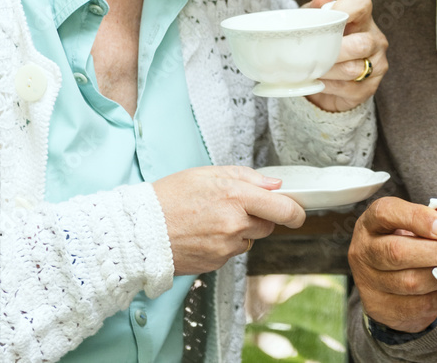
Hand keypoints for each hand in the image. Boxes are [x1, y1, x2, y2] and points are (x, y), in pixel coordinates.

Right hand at [153, 165, 305, 275]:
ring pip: (249, 239)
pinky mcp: (217, 263)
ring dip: (240, 231)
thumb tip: (275, 185)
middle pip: (268, 225)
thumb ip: (247, 177)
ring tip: (210, 221)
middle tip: (234, 208)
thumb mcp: (207, 174)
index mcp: (235, 196)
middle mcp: (235, 224)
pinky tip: (203, 234)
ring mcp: (226, 246)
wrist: (138, 231)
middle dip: (259, 217)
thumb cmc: (169, 197)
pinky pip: (232, 252)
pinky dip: (224, 244)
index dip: (296, 211)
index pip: (283, 208)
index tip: (298, 211)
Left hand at [303, 0, 387, 112]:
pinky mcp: (369, 88)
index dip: (346, 6)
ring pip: (352, 69)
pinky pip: (347, 88)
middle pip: (362, 43)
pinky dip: (327, 85)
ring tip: (310, 68)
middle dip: (334, 50)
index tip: (326, 14)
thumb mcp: (313, 24)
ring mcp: (377, 65)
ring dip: (326, 70)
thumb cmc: (321, 45)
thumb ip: (316, 9)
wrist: (324, 81)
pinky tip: (317, 81)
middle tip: (312, 52)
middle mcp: (376, 40)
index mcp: (363, 18)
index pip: (362, 2)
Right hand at [348, 197, 436, 332]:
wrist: (382, 280)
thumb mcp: (410, 224)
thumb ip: (430, 217)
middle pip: (397, 252)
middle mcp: (363, 251)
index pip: (386, 214)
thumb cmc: (402, 243)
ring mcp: (367, 282)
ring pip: (410, 282)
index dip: (417, 218)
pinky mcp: (379, 307)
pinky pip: (416, 305)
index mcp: (370, 223)